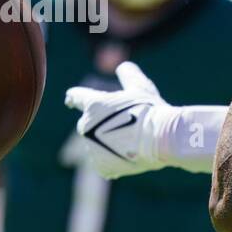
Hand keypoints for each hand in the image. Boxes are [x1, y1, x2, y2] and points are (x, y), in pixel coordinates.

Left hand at [65, 62, 173, 179]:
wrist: (160, 138)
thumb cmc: (151, 110)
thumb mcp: (141, 88)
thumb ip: (129, 75)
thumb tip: (123, 66)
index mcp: (93, 104)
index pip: (77, 97)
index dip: (75, 97)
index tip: (70, 99)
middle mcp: (86, 125)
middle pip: (92, 125)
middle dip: (105, 127)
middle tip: (129, 128)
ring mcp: (91, 147)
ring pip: (99, 145)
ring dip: (112, 145)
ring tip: (135, 144)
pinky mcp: (100, 165)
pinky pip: (105, 164)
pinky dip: (115, 162)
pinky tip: (130, 157)